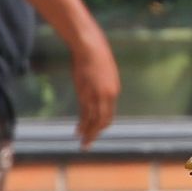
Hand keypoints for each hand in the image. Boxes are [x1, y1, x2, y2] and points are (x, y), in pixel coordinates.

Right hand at [69, 25, 119, 147]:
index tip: (95, 131)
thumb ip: (103, 84)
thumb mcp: (104, 72)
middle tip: (88, 143)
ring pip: (94, 121)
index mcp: (114, 91)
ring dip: (89, 134)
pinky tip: (78, 131)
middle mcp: (107, 97)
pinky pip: (85, 115)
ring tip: (83, 143)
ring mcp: (96, 97)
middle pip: (103, 121)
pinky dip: (82, 125)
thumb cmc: (96, 55)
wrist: (89, 47)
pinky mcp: (85, 94)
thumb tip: (98, 89)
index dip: (102, 125)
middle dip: (96, 134)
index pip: (109, 114)